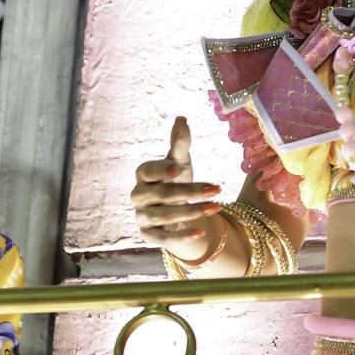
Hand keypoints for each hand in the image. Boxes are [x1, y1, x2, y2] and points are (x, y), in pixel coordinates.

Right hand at [132, 116, 221, 261]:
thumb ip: (180, 143)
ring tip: (215, 207)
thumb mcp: (180, 161)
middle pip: (160, 194)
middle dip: (189, 192)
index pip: (147, 170)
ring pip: (163, 216)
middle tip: (217, 189)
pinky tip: (201, 233)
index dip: (161, 170)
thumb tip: (181, 117)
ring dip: (191, 212)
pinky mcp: (148, 234)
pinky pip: (162, 238)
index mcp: (143, 173)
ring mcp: (141, 215)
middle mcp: (138, 194)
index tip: (178, 169)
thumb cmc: (175, 178)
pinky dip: (181, 236)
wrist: (174, 207)